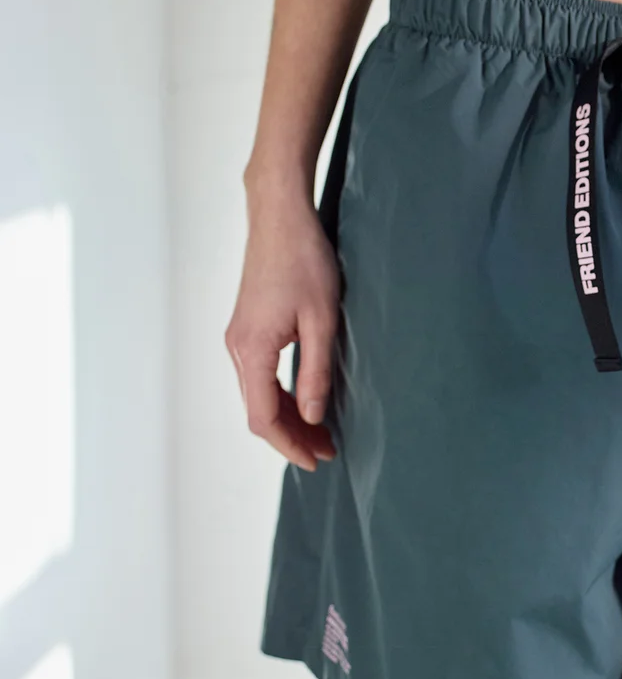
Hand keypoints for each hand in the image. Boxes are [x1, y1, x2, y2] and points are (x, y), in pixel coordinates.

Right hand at [225, 186, 339, 469]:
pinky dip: (281, 394)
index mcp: (252, 350)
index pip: (263, 418)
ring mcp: (239, 337)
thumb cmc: (304, 260)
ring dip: (288, 416)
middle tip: (327, 451)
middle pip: (258, 410)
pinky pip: (260, 374)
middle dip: (291, 436)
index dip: (289, 445)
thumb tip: (314, 415)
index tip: (315, 460)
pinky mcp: (248, 327)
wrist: (281, 217)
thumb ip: (316, 372)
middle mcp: (237, 348)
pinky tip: (305, 398)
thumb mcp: (321, 320)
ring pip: (258, 394)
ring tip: (321, 432)